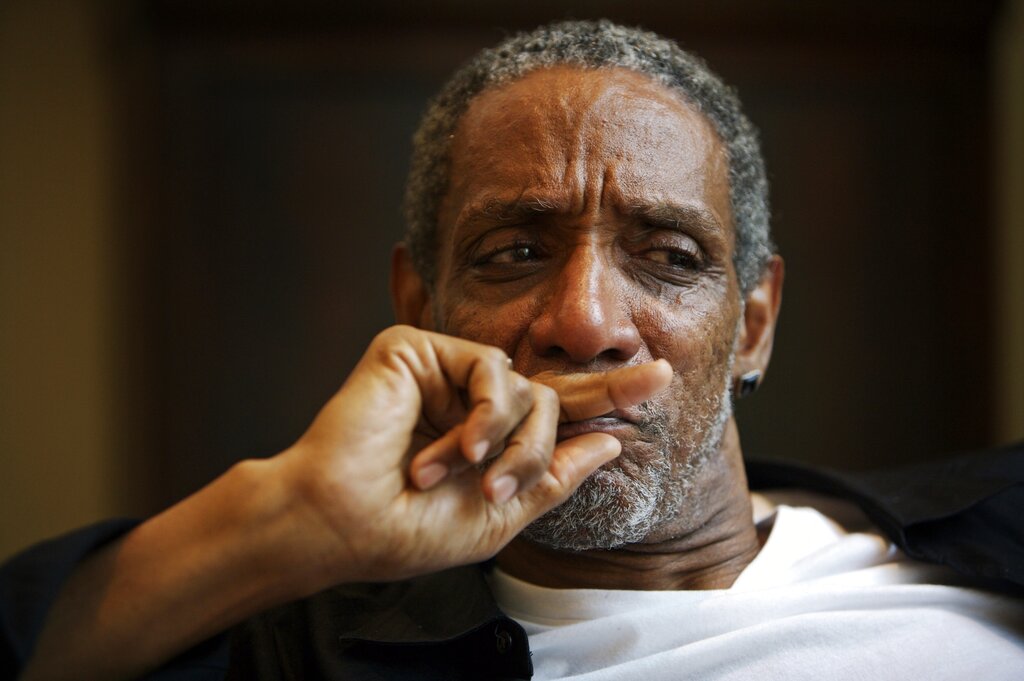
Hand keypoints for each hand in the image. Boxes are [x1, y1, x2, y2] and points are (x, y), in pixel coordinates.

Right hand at [278, 325, 671, 584]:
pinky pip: (489, 373)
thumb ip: (554, 474)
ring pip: (526, 389)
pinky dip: (487, 418)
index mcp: (485, 439)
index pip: (553, 416)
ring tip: (478, 479)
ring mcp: (442, 372)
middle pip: (551, 386)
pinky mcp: (418, 348)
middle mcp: (467, 400)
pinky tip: (462, 449)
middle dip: (607, 388)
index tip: (656, 385)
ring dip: (515, 445)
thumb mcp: (502, 513)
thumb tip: (607, 444)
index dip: (603, 402)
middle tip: (660, 378)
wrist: (344, 523)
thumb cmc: (409, 529)